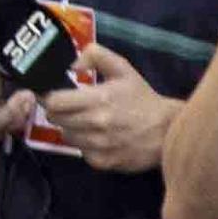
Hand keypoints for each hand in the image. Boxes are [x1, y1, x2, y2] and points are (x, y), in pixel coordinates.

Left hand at [39, 44, 179, 171]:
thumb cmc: (142, 99)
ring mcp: (98, 145)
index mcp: (98, 99)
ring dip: (71, 129)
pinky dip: (85, 146)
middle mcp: (95, 124)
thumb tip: (72, 64)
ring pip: (66, 136)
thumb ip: (96, 56)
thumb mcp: (123, 69)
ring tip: (87, 123)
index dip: (50, 98)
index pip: (54, 102)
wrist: (168, 130)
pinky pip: (81, 152)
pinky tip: (98, 138)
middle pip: (55, 119)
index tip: (54, 95)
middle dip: (59, 112)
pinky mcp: (102, 162)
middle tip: (72, 108)